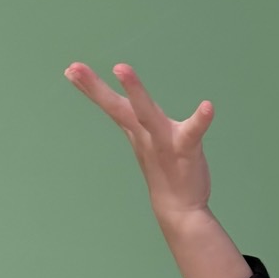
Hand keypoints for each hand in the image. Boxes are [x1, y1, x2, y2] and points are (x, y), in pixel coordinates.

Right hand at [63, 61, 215, 219]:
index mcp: (136, 130)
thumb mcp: (143, 140)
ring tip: (121, 68)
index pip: (111, 106)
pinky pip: (193, 132)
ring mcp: (163, 142)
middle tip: (75, 68)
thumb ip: (135, 120)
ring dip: (134, 92)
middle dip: (96, 88)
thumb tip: (122, 104)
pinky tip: (207, 107)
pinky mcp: (186, 149)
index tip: (70, 70)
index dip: (90, 88)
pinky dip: (200, 119)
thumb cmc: (163, 170)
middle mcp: (145, 134)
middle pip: (118, 108)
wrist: (179, 209)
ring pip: (146, 114)